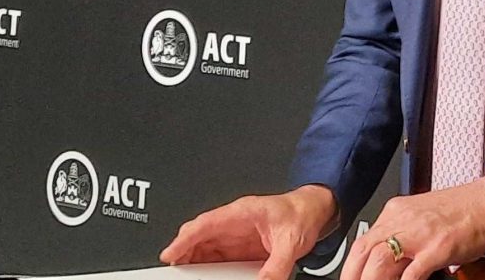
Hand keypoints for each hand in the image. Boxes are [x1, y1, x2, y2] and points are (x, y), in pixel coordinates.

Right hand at [160, 184, 337, 279]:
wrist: (314, 211)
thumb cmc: (301, 214)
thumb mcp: (290, 241)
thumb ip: (276, 265)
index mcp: (242, 212)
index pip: (205, 224)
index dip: (184, 239)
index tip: (170, 254)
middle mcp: (235, 222)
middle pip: (200, 237)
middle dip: (184, 253)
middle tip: (174, 272)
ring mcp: (236, 235)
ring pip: (206, 247)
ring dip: (194, 262)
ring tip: (185, 276)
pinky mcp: (241, 247)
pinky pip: (218, 257)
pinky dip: (208, 268)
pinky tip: (206, 277)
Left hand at [341, 176, 484, 279]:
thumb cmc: (459, 212)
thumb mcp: (419, 217)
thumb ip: (400, 235)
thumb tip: (384, 261)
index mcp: (396, 212)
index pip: (362, 241)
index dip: (350, 267)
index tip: (350, 278)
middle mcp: (403, 220)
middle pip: (364, 251)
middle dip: (353, 275)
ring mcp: (420, 234)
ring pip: (380, 260)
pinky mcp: (438, 247)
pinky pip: (412, 272)